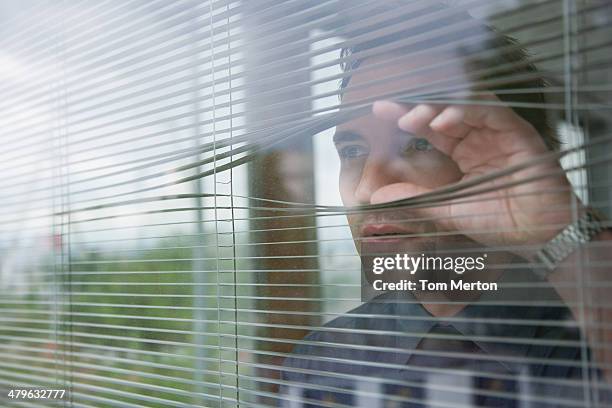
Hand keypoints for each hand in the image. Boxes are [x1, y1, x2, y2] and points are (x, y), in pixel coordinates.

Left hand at [371, 95, 577, 252]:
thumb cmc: (497, 222)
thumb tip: (377, 196)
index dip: (406, 116)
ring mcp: (498, 133)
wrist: (536, 236)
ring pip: (466, 105)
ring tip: (415, 118)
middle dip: (418, 108)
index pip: (430, 127)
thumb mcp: (447, 210)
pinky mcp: (517, 133)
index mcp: (463, 152)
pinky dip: (467, 111)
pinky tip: (444, 121)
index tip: (379, 109)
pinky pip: (492, 112)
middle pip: (445, 110)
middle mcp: (479, 138)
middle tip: (394, 112)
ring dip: (438, 107)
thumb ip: (416, 199)